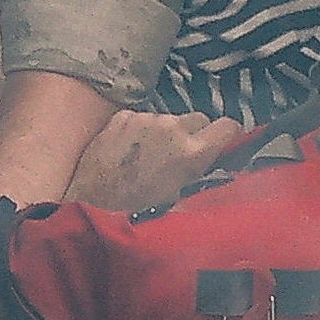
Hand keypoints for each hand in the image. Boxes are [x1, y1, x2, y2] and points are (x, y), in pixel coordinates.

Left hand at [63, 110, 258, 212]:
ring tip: (147, 156)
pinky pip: (142, 118)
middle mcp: (172, 127)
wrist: (91, 198)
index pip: (228, 127)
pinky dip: (139, 129)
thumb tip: (218, 158)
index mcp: (191, 152)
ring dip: (164, 132)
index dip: (227, 134)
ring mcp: (146, 118)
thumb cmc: (138, 205)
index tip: (221, 142)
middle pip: (198, 118)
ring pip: (168, 119)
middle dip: (193, 133)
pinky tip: (127, 150)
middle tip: (178, 154)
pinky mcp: (124, 114)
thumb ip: (199, 170)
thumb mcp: (178, 194)